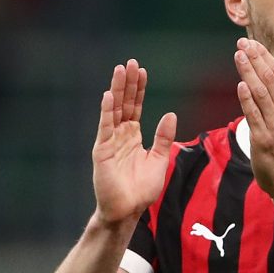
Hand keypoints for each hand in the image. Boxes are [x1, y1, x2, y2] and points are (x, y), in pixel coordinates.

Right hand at [92, 59, 176, 224]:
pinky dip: (107, 112)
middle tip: (131, 62)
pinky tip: (108, 96)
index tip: (142, 71)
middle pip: (125, 103)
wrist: (128, 209)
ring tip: (119, 71)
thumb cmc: (142, 188)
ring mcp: (109, 141)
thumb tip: (171, 114)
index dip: (139, 89)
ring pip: (114, 110)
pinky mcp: (102, 151)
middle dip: (128, 83)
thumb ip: (163, 137)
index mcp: (133, 136)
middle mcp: (120, 135)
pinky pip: (105, 128)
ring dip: (117, 90)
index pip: (136, 107)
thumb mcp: (159, 158)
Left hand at [234, 38, 273, 196]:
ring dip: (249, 73)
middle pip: (270, 79)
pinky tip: (241, 85)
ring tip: (239, 56)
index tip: (252, 42)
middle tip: (242, 42)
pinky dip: (248, 100)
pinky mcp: (263, 138)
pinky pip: (254, 115)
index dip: (264, 57)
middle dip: (256, 59)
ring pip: (261, 93)